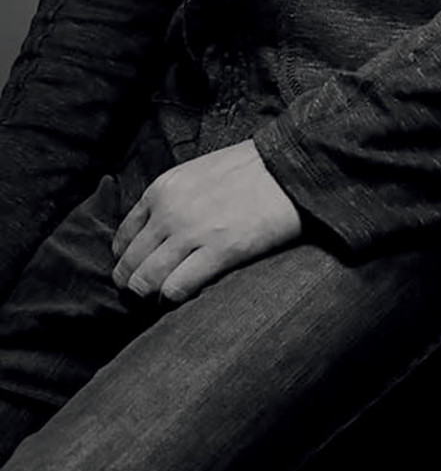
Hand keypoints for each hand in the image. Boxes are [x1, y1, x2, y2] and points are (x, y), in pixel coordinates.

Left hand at [111, 140, 302, 304]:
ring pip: (146, 281)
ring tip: (162, 304)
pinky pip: (177, 288)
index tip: (139, 274)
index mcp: (161, 189)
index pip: (122, 239)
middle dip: (133, 287)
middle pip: (129, 265)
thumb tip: (157, 235)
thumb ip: (172, 200)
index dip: (126, 263)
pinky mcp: (220, 251)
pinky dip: (175, 300)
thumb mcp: (196, 174)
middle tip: (145, 299)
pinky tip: (185, 300)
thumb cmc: (248, 170)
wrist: (288, 167)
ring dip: (150, 298)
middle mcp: (169, 211)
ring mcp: (192, 232)